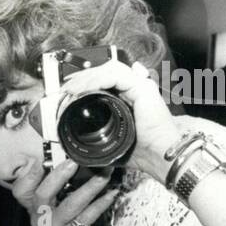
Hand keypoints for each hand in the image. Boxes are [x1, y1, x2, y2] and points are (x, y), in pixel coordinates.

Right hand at [12, 158, 119, 225]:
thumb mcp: (55, 211)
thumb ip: (58, 191)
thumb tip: (76, 163)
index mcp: (33, 208)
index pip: (20, 190)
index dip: (28, 175)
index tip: (42, 159)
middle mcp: (38, 218)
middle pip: (41, 194)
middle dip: (58, 176)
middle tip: (75, 161)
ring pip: (70, 205)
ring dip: (89, 188)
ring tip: (104, 175)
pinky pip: (87, 217)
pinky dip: (101, 204)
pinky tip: (112, 194)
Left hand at [53, 59, 180, 183]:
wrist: (158, 155)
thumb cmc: (139, 151)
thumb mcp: (109, 142)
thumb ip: (95, 138)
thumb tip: (76, 142)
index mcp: (128, 97)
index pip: (105, 79)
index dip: (86, 80)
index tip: (68, 89)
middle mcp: (135, 88)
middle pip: (106, 70)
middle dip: (84, 76)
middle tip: (66, 87)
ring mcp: (140, 86)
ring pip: (110, 69)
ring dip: (88, 77)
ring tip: (72, 88)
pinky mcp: (143, 88)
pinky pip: (116, 76)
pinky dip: (98, 80)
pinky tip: (83, 89)